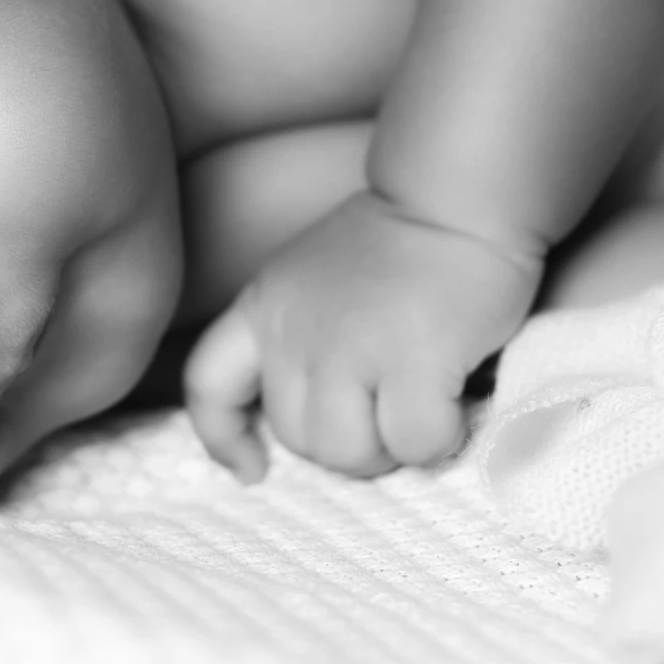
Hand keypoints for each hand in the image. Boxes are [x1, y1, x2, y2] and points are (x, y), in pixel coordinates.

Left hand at [182, 190, 540, 482]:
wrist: (453, 194)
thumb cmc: (399, 238)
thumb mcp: (313, 277)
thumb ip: (303, 335)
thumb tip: (330, 415)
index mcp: (265, 306)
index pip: (209, 385)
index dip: (224, 438)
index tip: (252, 469)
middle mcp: (294, 332)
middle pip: (299, 439)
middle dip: (350, 446)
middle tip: (392, 416)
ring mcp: (349, 347)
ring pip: (349, 452)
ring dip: (390, 449)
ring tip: (421, 414)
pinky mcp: (412, 360)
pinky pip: (414, 441)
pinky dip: (438, 439)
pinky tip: (454, 410)